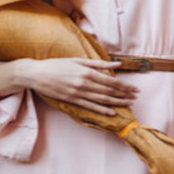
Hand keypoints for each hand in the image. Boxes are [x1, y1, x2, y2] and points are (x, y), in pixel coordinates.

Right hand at [20, 58, 139, 114]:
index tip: (134, 89)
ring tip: (128, 104)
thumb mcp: (78, 60)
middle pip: (109, 91)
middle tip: (136, 97)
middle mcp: (84, 83)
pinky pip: (89, 107)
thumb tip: (117, 64)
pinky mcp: (72, 100)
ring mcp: (78, 93)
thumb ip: (98, 64)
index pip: (111, 81)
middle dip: (124, 94)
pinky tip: (111, 113)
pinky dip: (101, 110)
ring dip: (116, 102)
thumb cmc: (58, 64)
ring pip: (101, 100)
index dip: (124, 86)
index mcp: (87, 72)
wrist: (37, 74)